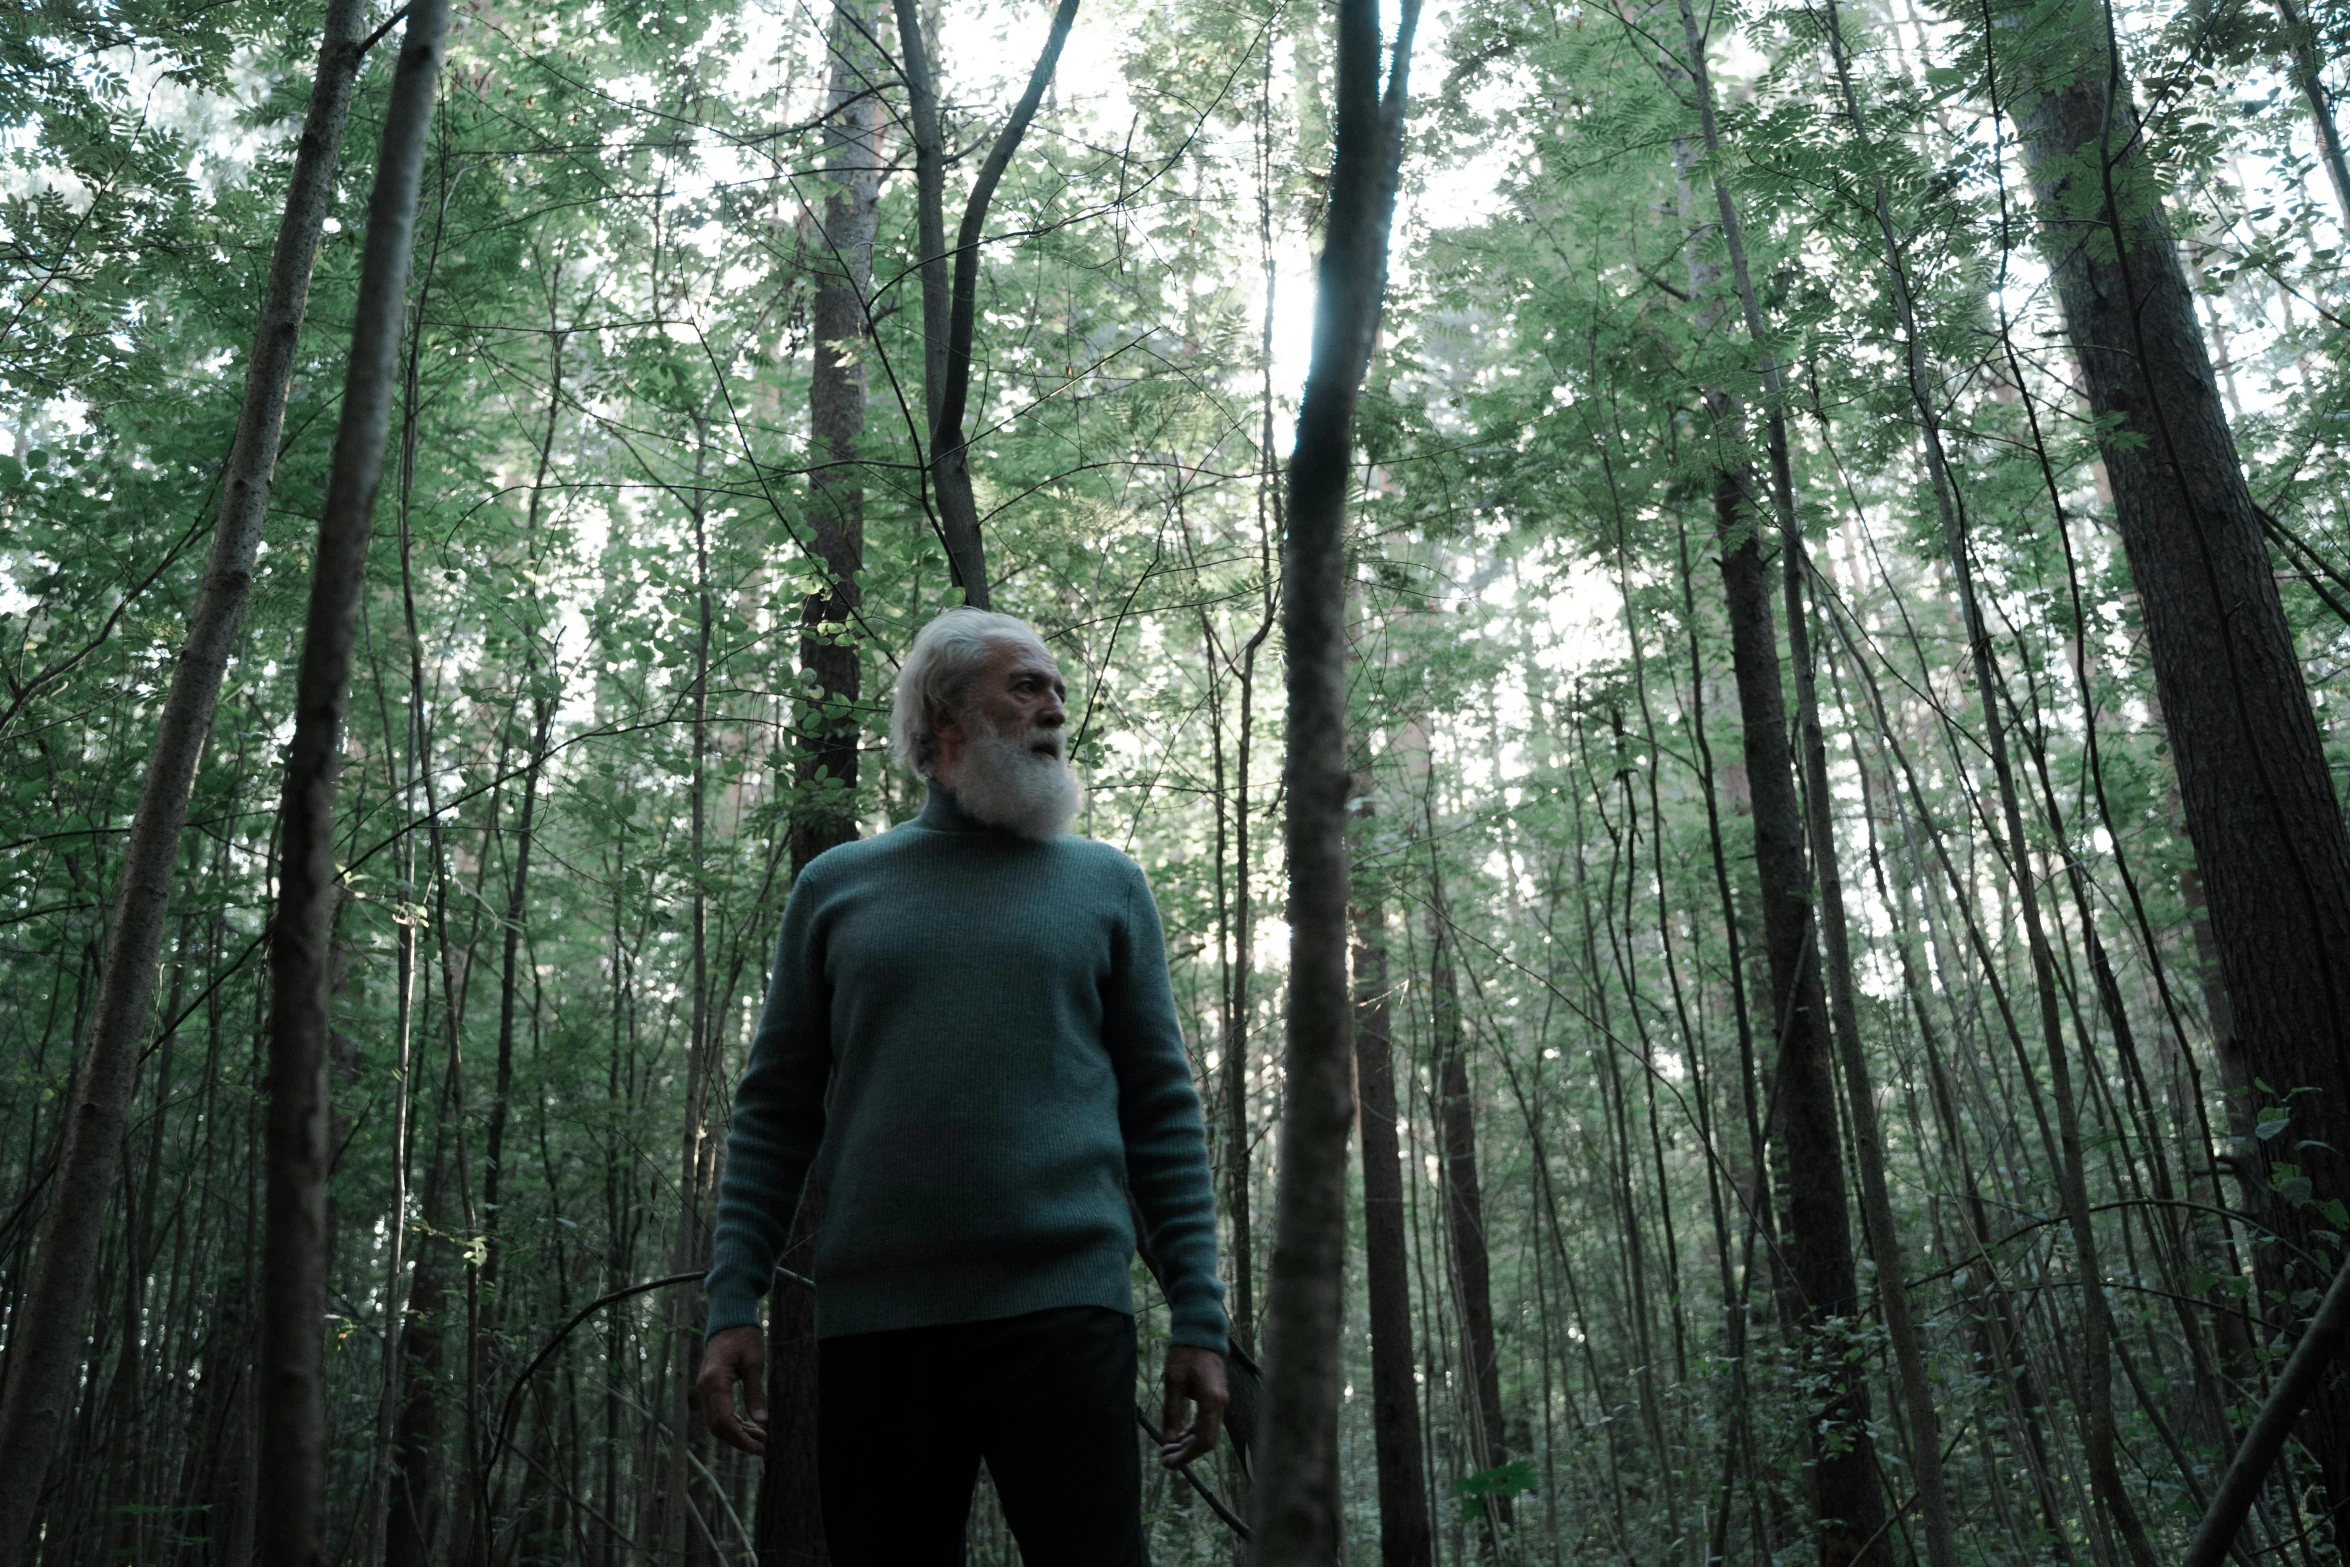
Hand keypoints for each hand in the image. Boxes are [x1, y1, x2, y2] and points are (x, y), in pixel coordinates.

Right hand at [697, 1324, 767, 1455]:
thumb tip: (761, 1421)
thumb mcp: (754, 1363)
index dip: (740, 1438)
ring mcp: (705, 1389)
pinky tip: (750, 1426)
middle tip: (762, 1447)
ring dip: (737, 1432)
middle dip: (739, 1439)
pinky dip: (733, 1422)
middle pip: (718, 1426)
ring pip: (717, 1421)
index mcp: (714, 1382)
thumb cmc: (743, 1336)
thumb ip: (755, 1392)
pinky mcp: (710, 1388)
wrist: (728, 1320)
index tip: (757, 1448)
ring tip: (761, 1437)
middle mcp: (705, 1388)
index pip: (724, 1420)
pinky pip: (719, 1411)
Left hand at [1158, 1343, 1227, 1467]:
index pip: (1203, 1440)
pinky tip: (1179, 1436)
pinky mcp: (1216, 1398)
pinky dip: (1193, 1433)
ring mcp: (1220, 1402)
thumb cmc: (1186, 1354)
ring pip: (1207, 1433)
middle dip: (1186, 1453)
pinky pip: (1207, 1423)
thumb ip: (1172, 1412)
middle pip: (1207, 1441)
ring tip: (1167, 1449)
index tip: (1169, 1462)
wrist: (1201, 1334)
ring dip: (1188, 1445)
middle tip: (1165, 1459)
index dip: (1186, 1456)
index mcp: (1211, 1401)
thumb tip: (1169, 1440)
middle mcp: (1220, 1404)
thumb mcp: (1173, 1382)